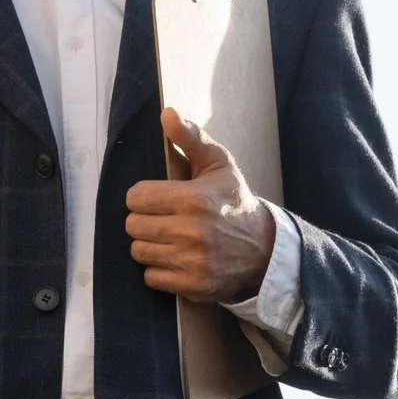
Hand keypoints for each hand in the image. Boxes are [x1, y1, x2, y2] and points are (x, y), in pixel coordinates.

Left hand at [124, 108, 276, 303]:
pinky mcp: (193, 286)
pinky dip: (158, 269)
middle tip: (164, 218)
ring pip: (138, 251)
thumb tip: (167, 113)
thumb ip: (190, 137)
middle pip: (132, 225)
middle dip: (144, 220)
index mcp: (193, 199)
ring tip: (170, 237)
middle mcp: (191, 232)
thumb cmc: (234, 201)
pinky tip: (176, 258)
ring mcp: (192, 262)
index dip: (143, 196)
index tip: (158, 197)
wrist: (264, 250)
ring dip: (149, 245)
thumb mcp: (218, 164)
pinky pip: (151, 277)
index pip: (135, 197)